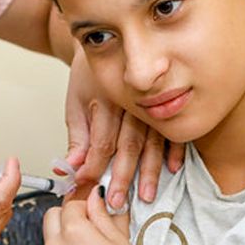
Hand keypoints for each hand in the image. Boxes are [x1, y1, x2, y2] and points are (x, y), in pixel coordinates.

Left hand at [42, 185, 132, 244]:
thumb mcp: (119, 240)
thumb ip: (102, 214)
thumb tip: (96, 196)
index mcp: (73, 231)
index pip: (71, 205)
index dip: (85, 208)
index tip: (96, 214)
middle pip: (51, 218)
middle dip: (66, 218)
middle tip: (87, 228)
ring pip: (50, 243)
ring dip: (64, 243)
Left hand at [64, 49, 183, 208]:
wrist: (111, 43)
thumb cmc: (91, 74)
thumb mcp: (75, 101)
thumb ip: (77, 136)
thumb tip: (70, 166)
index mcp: (107, 100)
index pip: (102, 141)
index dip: (93, 166)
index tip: (85, 185)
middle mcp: (131, 103)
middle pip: (128, 144)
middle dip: (122, 176)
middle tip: (117, 201)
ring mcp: (151, 104)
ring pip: (152, 141)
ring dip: (150, 170)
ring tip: (145, 194)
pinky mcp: (166, 104)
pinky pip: (173, 131)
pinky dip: (174, 150)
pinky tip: (173, 168)